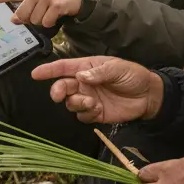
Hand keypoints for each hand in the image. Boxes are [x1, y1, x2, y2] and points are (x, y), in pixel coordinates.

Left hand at [0, 0, 83, 27]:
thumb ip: (27, 2)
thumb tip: (14, 19)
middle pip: (21, 15)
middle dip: (29, 19)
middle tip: (41, 13)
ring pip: (34, 20)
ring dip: (42, 21)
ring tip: (51, 12)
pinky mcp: (55, 5)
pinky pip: (46, 22)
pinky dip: (51, 23)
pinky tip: (57, 15)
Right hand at [32, 56, 162, 124]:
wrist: (148, 95)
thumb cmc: (133, 75)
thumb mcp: (118, 68)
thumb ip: (99, 72)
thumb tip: (80, 76)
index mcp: (87, 68)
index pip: (64, 68)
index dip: (49, 70)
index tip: (36, 74)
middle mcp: (84, 83)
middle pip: (62, 87)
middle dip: (58, 90)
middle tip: (60, 95)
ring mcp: (89, 98)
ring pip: (70, 103)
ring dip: (76, 103)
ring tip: (91, 102)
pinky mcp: (95, 113)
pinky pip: (82, 115)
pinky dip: (86, 113)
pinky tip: (97, 109)